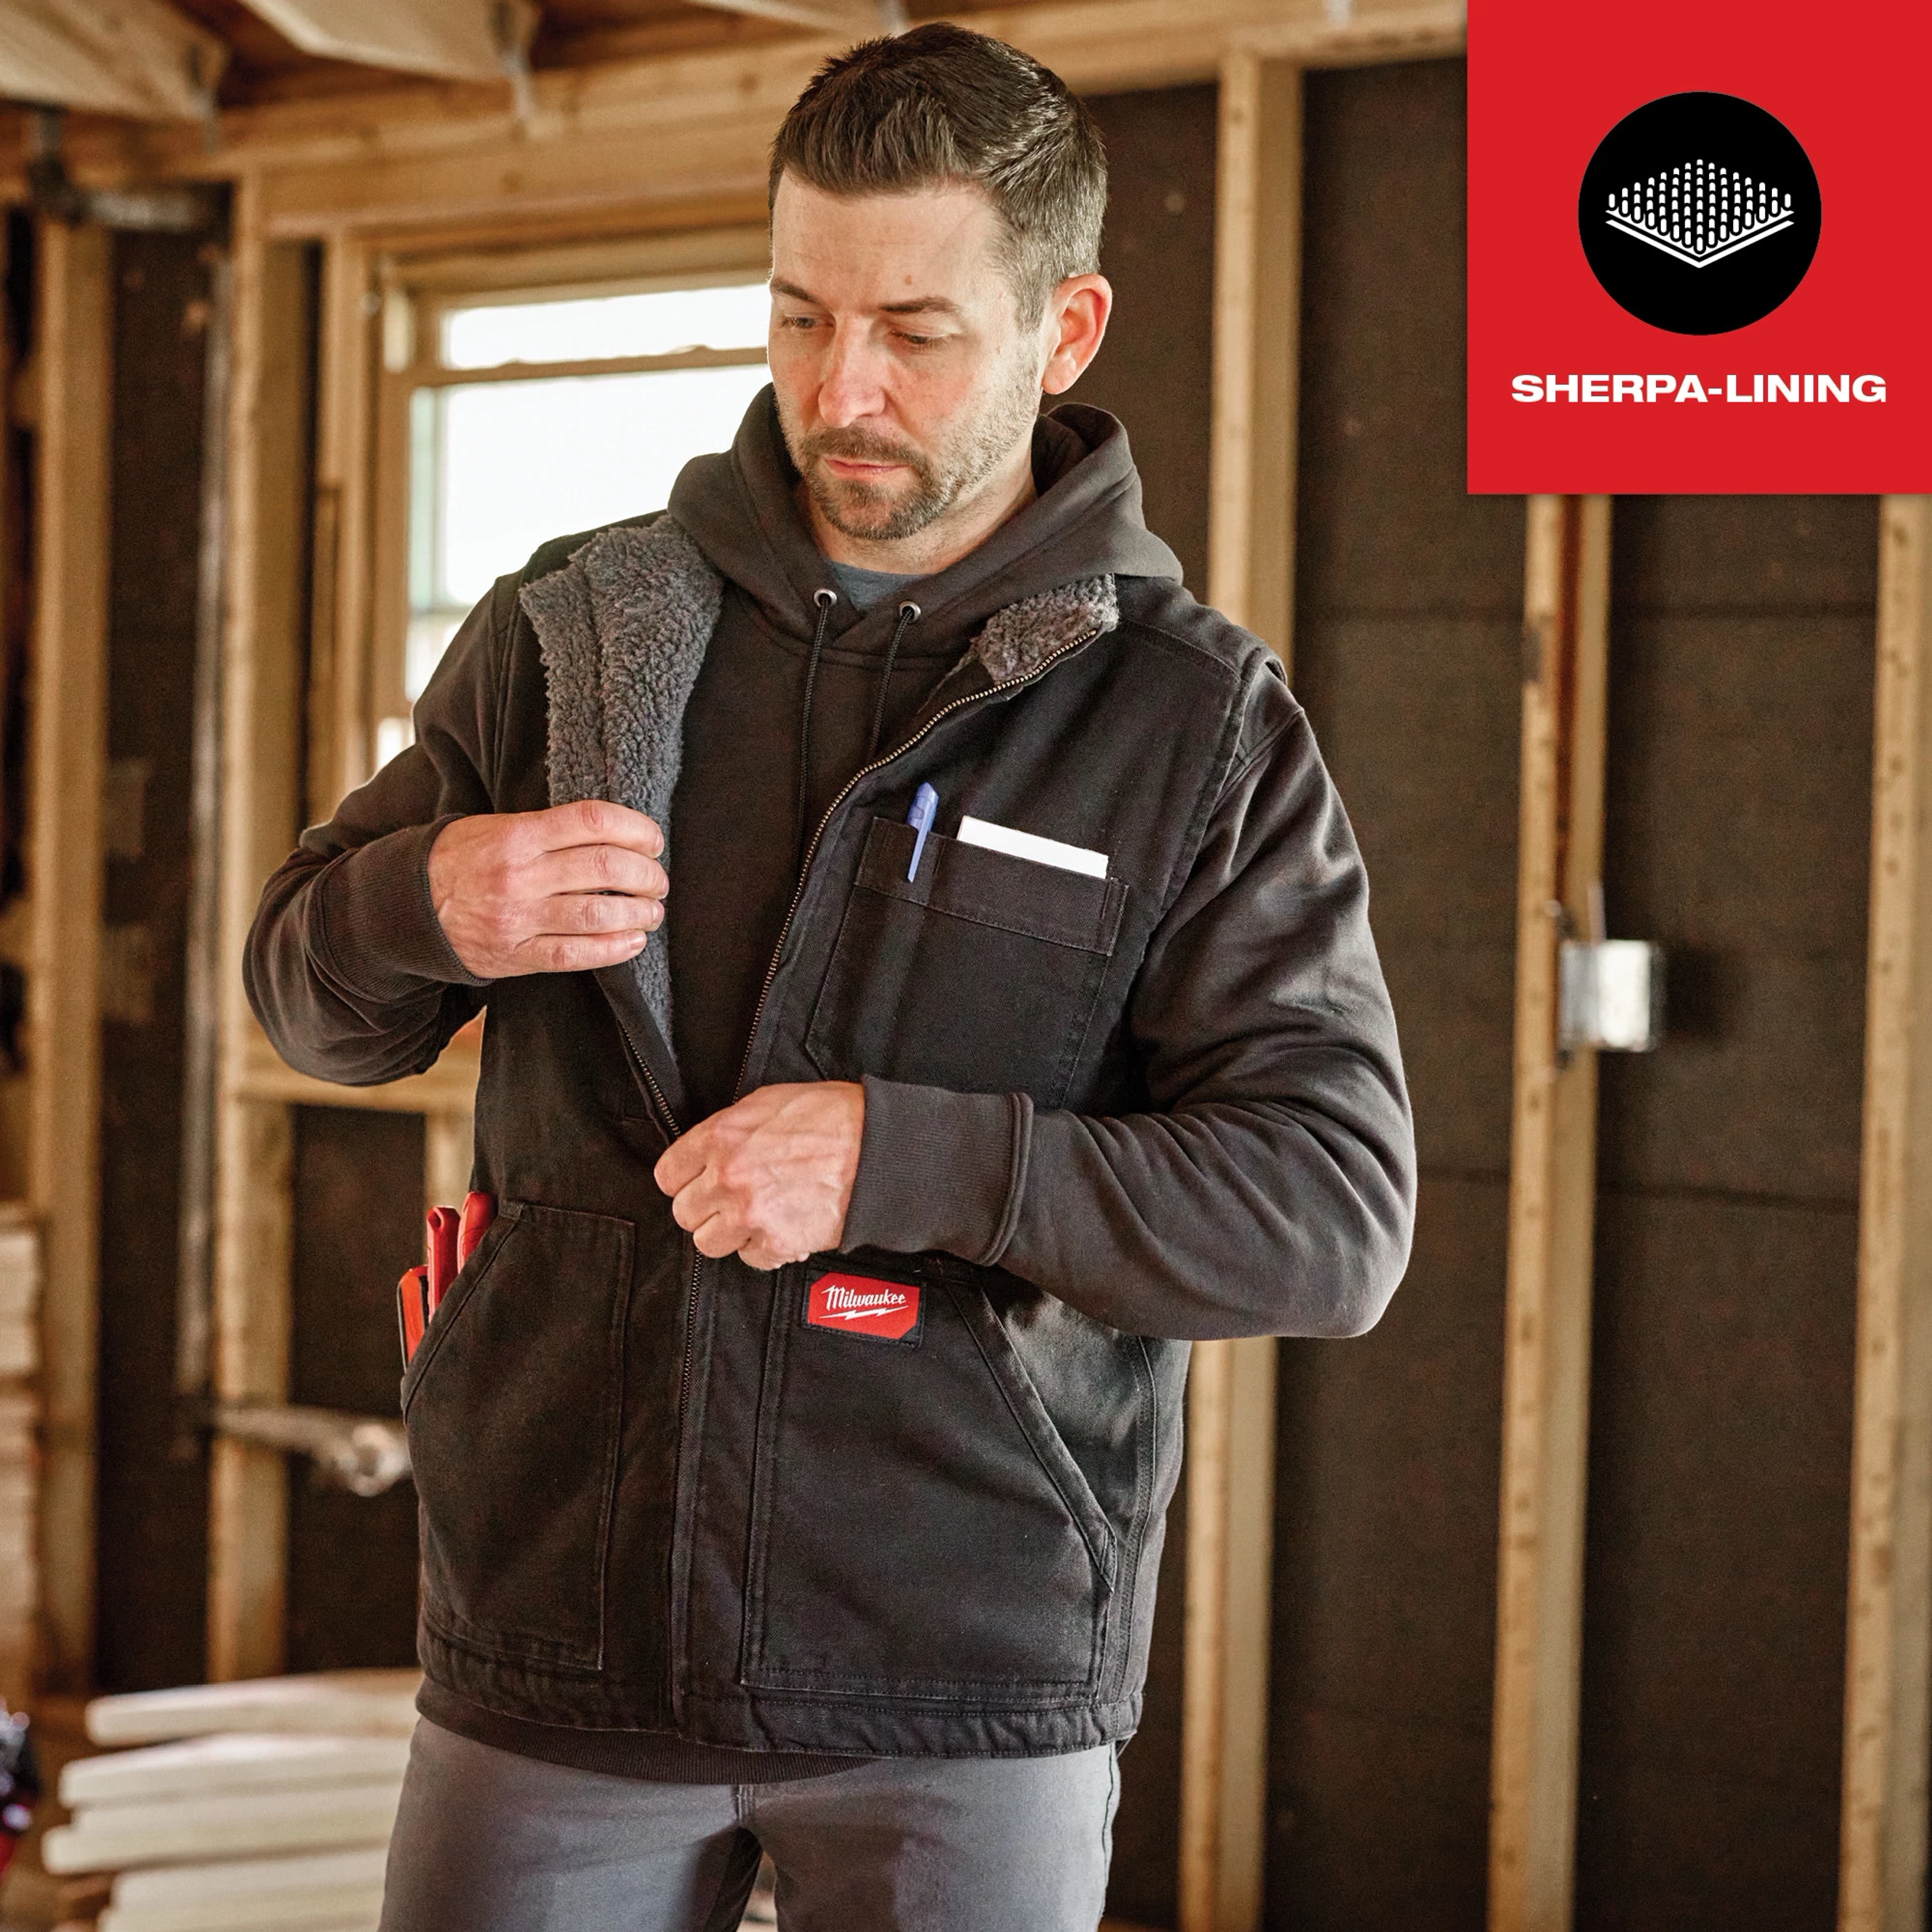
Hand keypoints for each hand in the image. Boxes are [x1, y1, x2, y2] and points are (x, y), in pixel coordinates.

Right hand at [427, 801, 666, 977]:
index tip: (653, 840)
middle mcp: (519, 875)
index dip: (634, 829)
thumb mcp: (495, 827)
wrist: (408, 907)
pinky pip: (576, 955)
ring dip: (638, 913)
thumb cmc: (461, 859)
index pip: (591, 822)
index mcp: (516, 835)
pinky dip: (614, 949)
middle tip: (658, 880)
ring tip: (653, 911)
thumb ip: (548, 828)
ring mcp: (518, 918)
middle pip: (604, 867)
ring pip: (597, 914)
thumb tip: (613, 833)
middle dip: (645, 874)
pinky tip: (633, 941)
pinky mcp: (516, 955)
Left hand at [654, 1082, 864, 1269]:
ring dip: (730, 1233)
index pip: (668, 1175)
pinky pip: (751, 1258)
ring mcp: (750, 1214)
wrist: (878, 1149)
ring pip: (709, 1242)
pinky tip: (782, 1226)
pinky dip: (765, 1247)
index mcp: (720, 1138)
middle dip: (707, 1208)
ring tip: (756, 1216)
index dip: (685, 1180)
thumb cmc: (832, 1118)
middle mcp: (728, 1178)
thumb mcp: (767, 1104)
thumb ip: (728, 1130)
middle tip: (731, 1200)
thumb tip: (708, 1152)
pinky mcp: (777, 1242)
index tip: (697, 1183)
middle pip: (685, 1213)